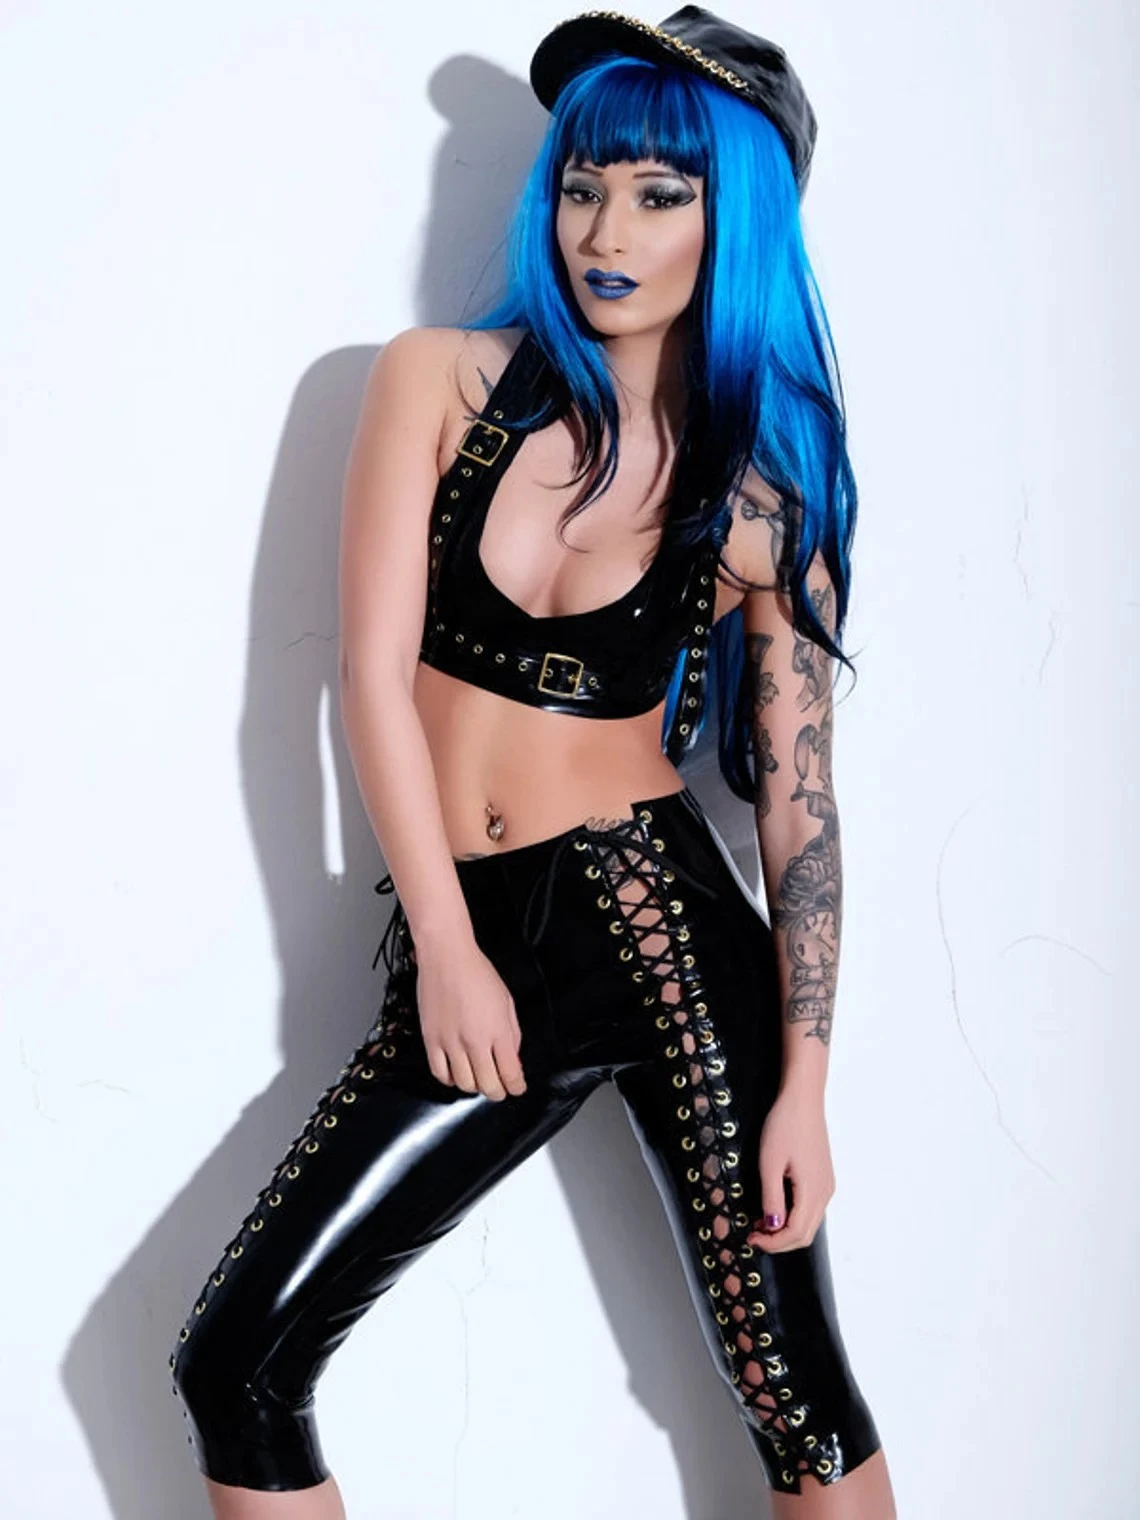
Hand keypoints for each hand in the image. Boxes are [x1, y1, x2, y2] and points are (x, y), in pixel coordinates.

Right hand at [413, 938, 526, 1101]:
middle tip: (500, 1089)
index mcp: (498, 1031)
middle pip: (488, 1085)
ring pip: (464, 1084)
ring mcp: (450, 1042)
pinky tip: (457, 1073)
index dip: (517, 1086)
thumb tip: (512, 1058)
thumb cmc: (478, 973)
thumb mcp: (507, 1002)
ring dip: (475, 1086)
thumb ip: (512, 1034)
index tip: (517, 1087)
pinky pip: (440, 1073)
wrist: (447, 958)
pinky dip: (450, 1079)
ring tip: (479, 1079)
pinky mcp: (431, 1040)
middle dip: (498, 1092)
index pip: (511, 1074)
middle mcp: (474, 1041)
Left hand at [746, 1085, 833, 1251]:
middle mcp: (825, 1193)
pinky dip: (794, 1217)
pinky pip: (811, 1209)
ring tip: (760, 1222)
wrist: (803, 1099)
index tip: (751, 1239)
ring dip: (786, 1230)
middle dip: (779, 1241)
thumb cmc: (785, 1125)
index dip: (772, 1243)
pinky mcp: (823, 1178)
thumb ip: (771, 1198)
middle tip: (754, 1235)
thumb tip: (772, 1227)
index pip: (795, 1234)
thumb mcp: (770, 1163)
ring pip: (809, 1223)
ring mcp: (826, 1185)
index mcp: (813, 1191)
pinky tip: (775, 1206)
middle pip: (805, 1235)